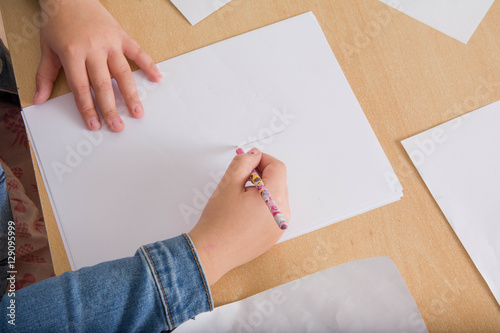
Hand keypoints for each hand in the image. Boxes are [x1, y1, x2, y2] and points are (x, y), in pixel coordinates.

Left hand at [34, 0, 162, 131]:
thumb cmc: (57, 23)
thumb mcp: (46, 49)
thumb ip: (44, 75)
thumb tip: (39, 98)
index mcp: (72, 53)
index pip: (81, 88)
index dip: (88, 108)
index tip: (94, 125)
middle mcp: (93, 49)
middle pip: (104, 85)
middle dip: (111, 108)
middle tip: (118, 126)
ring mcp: (110, 43)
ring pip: (123, 73)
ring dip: (131, 95)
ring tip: (138, 112)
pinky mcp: (121, 36)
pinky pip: (138, 52)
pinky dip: (149, 65)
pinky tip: (157, 78)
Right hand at [189, 148, 289, 285]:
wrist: (212, 252)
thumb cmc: (218, 221)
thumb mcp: (228, 183)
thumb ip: (243, 162)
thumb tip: (254, 154)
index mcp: (275, 197)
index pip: (277, 167)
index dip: (262, 159)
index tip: (248, 159)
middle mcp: (283, 212)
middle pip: (278, 182)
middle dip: (261, 175)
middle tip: (240, 178)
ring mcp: (280, 226)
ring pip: (275, 197)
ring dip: (261, 191)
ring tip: (240, 198)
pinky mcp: (274, 235)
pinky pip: (273, 213)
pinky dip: (262, 206)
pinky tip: (243, 212)